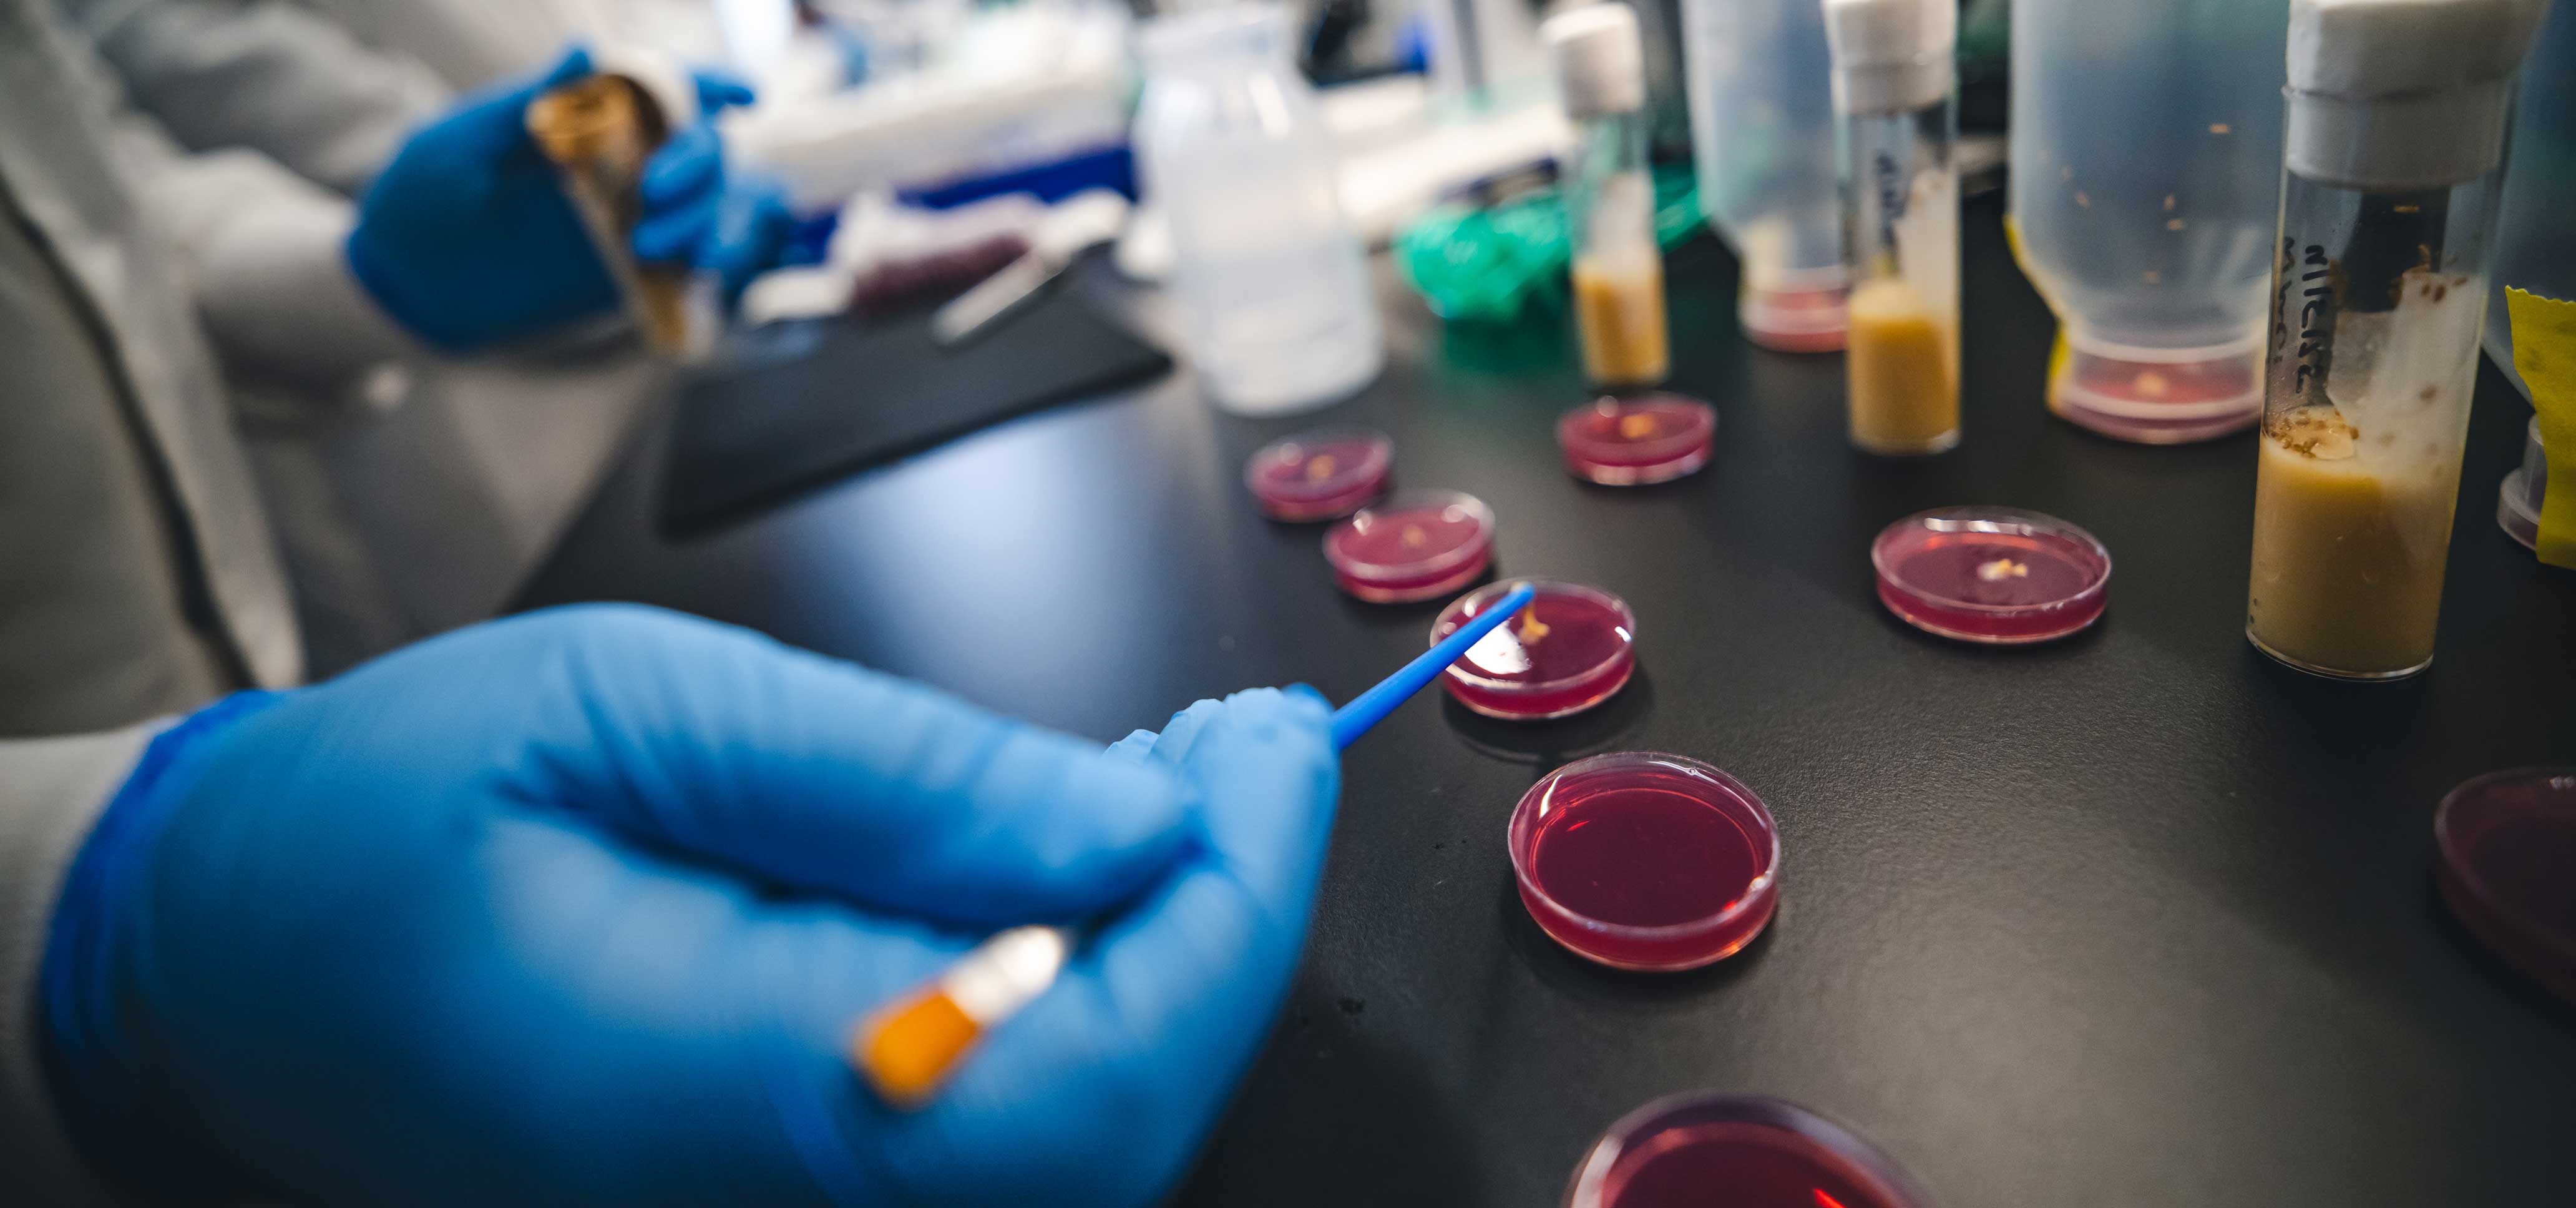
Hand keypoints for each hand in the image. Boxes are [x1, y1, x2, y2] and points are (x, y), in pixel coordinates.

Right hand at [39, 606, 1339, 1206]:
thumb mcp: (629, 709)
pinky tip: (1078, 865)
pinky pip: (999, 1130)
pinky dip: (1086, 998)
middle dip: (1228, 914)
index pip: (1097, 1059)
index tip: (1279, 745)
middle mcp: (782, 1201)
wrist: (221, 961)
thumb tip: (1143, 817)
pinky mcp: (794, 1195)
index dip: (1234, 900)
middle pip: (1121, 1115)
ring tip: (1183, 779)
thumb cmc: (381, 824)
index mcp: (736, 1093)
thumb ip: (899, 777)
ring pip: (1082, 1135)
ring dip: (1169, 953)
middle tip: (1252, 742)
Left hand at [345, 48, 781, 349]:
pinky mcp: (624, 277)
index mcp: (580, 119)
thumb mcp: (460, 144)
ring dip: (700, 217)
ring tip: (648, 245)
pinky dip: (706, 263)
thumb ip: (526, 101)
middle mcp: (613, 165)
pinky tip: (692, 269)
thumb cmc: (417, 202)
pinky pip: (688, 267)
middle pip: (698, 148)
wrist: (402, 289)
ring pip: (704, 207)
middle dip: (699, 161)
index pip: (659, 89)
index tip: (742, 93)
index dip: (708, 84)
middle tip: (657, 189)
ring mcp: (624, 222)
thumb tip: (588, 47)